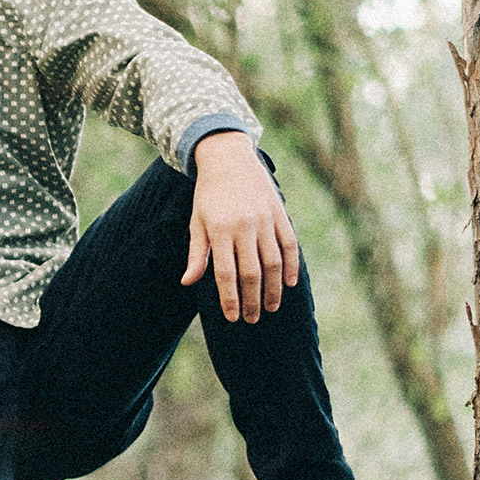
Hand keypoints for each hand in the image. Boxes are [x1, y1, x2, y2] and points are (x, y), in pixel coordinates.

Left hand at [182, 131, 299, 322]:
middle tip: (252, 319)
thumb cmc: (208, 196)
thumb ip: (197, 253)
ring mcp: (265, 220)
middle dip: (252, 300)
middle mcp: (245, 226)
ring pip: (274, 263)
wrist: (229, 160)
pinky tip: (289, 284)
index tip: (232, 318)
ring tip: (271, 307)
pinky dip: (292, 266)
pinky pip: (290, 245)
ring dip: (274, 289)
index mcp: (220, 230)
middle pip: (252, 273)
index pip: (226, 274)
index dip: (230, 298)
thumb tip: (188, 282)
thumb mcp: (197, 222)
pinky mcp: (280, 215)